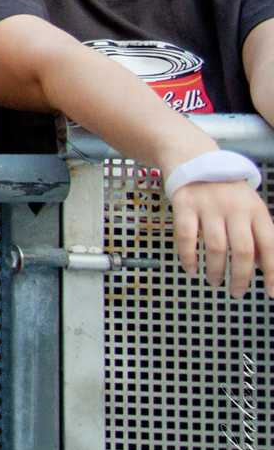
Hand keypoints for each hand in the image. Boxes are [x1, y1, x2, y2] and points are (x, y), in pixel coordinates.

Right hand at [171, 177, 273, 297]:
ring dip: (215, 270)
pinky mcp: (185, 203)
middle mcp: (235, 208)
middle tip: (236, 292)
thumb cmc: (225, 189)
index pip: (270, 246)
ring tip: (214, 281)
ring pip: (215, 246)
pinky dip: (188, 257)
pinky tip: (191, 268)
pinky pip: (186, 236)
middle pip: (242, 250)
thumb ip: (257, 234)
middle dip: (240, 277)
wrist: (193, 157)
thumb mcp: (249, 207)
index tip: (271, 292)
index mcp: (256, 210)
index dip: (272, 272)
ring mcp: (209, 205)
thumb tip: (264, 266)